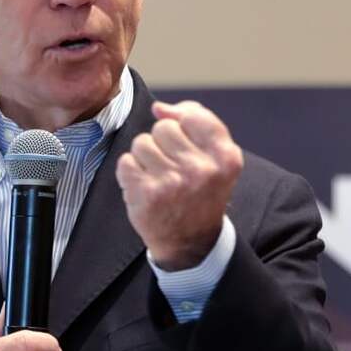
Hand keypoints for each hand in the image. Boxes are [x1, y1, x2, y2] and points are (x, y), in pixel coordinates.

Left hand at [115, 100, 242, 270]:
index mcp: (225, 158)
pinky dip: (130, 173)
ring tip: (157, 176)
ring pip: (141, 143)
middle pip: (163, 127)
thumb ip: (195, 123)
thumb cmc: (200, 192)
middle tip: (171, 166)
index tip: (183, 142)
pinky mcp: (146, 194)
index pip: (193, 116)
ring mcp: (172, 182)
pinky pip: (125, 162)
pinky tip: (144, 187)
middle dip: (162, 143)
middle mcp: (201, 169)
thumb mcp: (216, 158)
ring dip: (144, 158)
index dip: (182, 123)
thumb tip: (160, 108)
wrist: (190, 242)